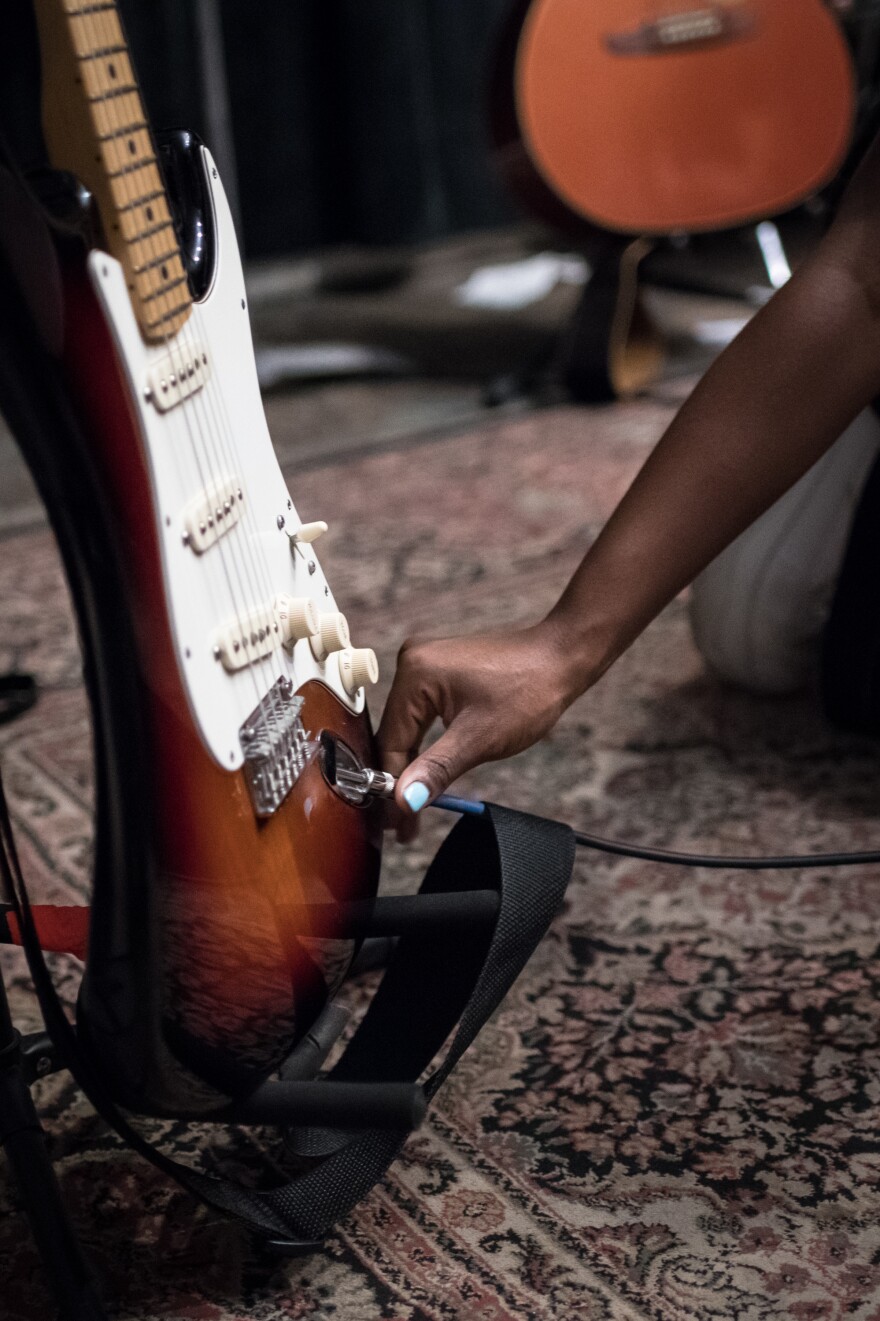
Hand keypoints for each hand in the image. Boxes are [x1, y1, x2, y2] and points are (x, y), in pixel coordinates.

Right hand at [377, 623, 578, 833]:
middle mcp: (412, 662)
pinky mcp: (438, 673)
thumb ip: (436, 770)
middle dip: (399, 780)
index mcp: (415, 673)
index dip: (393, 787)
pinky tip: (425, 773)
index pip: (391, 741)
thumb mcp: (479, 738)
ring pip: (408, 728)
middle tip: (403, 827)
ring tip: (412, 808)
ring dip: (411, 766)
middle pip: (395, 735)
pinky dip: (425, 745)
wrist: (559, 659)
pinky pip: (421, 717)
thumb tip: (404, 800)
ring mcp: (425, 665)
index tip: (397, 825)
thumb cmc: (528, 688)